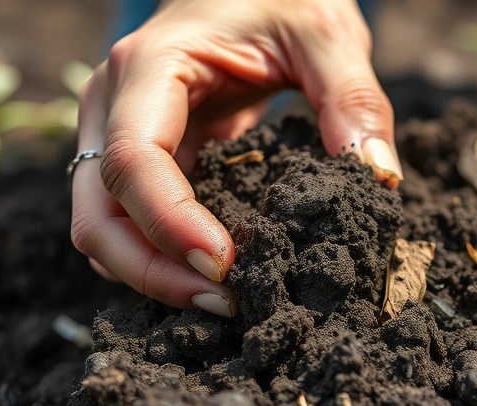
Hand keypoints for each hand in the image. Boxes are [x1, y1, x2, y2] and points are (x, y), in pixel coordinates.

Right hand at [70, 0, 401, 316]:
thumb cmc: (282, 0)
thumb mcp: (326, 34)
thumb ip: (355, 100)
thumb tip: (378, 179)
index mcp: (150, 67)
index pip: (134, 160)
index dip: (170, 224)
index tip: (224, 268)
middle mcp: (113, 104)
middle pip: (98, 213)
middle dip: (153, 270)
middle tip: (226, 304)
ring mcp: (115, 135)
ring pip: (103, 229)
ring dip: (153, 275)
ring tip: (226, 301)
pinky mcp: (139, 161)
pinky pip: (130, 224)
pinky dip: (161, 259)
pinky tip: (217, 278)